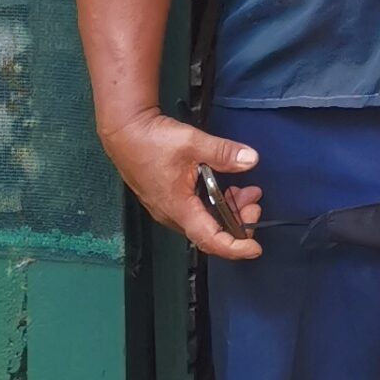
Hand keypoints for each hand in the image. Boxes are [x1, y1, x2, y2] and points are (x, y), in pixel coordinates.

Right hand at [100, 113, 262, 260]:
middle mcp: (172, 214)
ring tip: (245, 190)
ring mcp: (168, 208)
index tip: (255, 248)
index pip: (210, 240)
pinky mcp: (167, 198)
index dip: (235, 247)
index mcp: (178, 208)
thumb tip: (250, 160)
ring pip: (204, 220)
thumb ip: (223, 153)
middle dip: (238, 221)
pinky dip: (215, 203)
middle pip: (210, 232)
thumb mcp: (192, 143)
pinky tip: (225, 187)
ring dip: (228, 210)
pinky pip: (196, 211)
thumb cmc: (152, 140)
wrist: (124, 131)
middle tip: (255, 200)